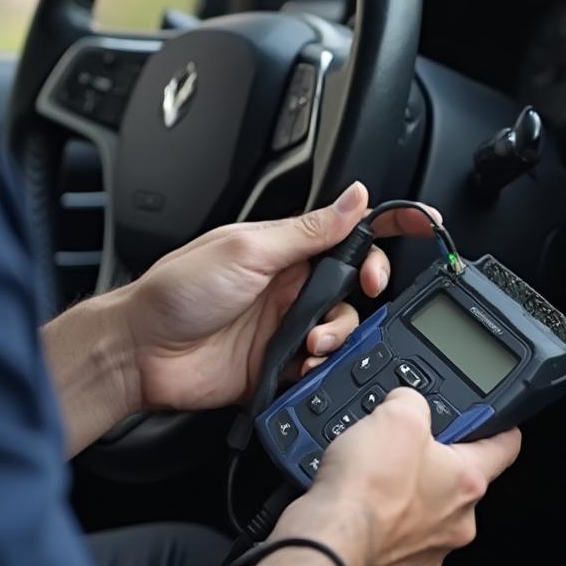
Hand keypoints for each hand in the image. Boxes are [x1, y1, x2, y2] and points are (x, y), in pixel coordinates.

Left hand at [119, 183, 439, 412]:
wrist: (141, 352)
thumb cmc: (177, 291)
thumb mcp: (247, 249)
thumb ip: (308, 230)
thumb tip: (355, 198)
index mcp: (285, 248)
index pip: (348, 230)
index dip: (388, 227)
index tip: (424, 224)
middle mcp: (290, 285)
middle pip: (356, 284)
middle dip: (369, 290)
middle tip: (365, 292)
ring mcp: (284, 325)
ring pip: (343, 328)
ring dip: (339, 334)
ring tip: (312, 339)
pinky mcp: (276, 364)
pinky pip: (318, 367)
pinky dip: (318, 368)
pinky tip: (299, 364)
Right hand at [273, 388, 521, 565]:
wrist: (328, 539)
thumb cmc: (367, 487)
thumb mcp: (396, 414)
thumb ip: (412, 401)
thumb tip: (405, 403)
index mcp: (467, 483)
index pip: (505, 447)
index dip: (500, 427)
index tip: (497, 423)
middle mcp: (454, 524)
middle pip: (455, 483)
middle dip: (430, 465)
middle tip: (400, 449)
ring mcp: (424, 553)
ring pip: (421, 515)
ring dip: (402, 498)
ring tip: (371, 480)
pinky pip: (390, 540)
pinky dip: (377, 525)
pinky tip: (357, 508)